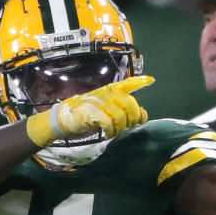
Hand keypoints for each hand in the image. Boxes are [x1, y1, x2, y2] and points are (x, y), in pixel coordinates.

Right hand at [25, 76, 153, 146]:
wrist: (65, 119)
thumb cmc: (87, 115)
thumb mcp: (108, 111)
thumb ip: (125, 112)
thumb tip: (143, 116)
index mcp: (111, 90)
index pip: (128, 83)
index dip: (140, 81)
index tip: (151, 80)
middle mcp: (106, 93)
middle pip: (130, 104)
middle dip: (134, 117)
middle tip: (129, 126)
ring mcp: (99, 102)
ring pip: (121, 115)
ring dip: (121, 128)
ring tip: (115, 132)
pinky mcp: (92, 112)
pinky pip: (109, 123)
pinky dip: (111, 131)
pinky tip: (108, 134)